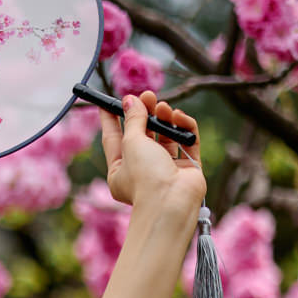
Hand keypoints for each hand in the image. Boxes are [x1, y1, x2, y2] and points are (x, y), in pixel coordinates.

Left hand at [100, 90, 205, 214]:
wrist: (171, 202)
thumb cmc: (144, 176)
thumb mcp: (131, 143)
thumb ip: (132, 120)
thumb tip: (130, 100)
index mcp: (120, 170)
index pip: (113, 139)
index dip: (111, 119)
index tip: (108, 100)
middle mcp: (142, 170)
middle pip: (142, 135)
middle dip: (145, 113)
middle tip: (148, 95)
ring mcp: (167, 169)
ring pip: (166, 136)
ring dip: (165, 118)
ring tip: (163, 107)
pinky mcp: (188, 168)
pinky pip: (187, 141)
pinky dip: (184, 127)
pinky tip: (179, 117)